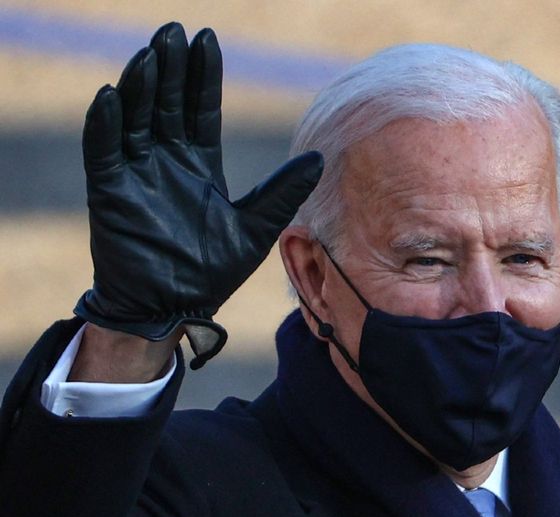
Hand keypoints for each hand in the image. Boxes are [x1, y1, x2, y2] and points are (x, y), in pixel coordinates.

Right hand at [74, 22, 322, 369]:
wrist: (176, 306)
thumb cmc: (213, 269)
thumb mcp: (256, 226)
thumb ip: (282, 192)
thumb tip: (318, 159)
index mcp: (199, 163)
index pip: (200, 108)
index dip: (203, 76)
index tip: (207, 40)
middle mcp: (166, 160)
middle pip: (167, 103)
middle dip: (171, 68)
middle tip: (174, 32)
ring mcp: (137, 173)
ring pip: (136, 117)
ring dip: (141, 86)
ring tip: (150, 55)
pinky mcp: (111, 191)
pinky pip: (104, 151)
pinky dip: (106, 124)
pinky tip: (112, 96)